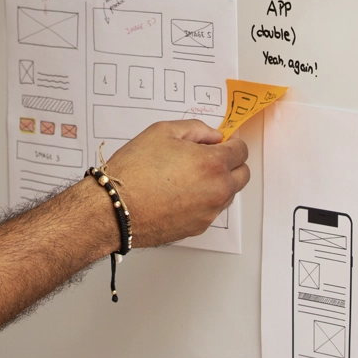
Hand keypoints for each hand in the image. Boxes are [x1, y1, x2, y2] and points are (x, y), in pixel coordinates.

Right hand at [102, 119, 248, 247]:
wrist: (114, 208)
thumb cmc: (134, 170)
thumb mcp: (162, 131)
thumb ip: (196, 129)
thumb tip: (214, 136)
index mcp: (213, 164)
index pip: (242, 151)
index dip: (230, 143)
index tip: (218, 143)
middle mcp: (218, 190)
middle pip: (243, 174)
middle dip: (231, 164)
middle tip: (207, 158)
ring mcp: (209, 212)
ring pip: (228, 194)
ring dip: (218, 183)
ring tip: (187, 177)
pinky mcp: (198, 228)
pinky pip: (211, 210)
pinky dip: (203, 201)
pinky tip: (179, 193)